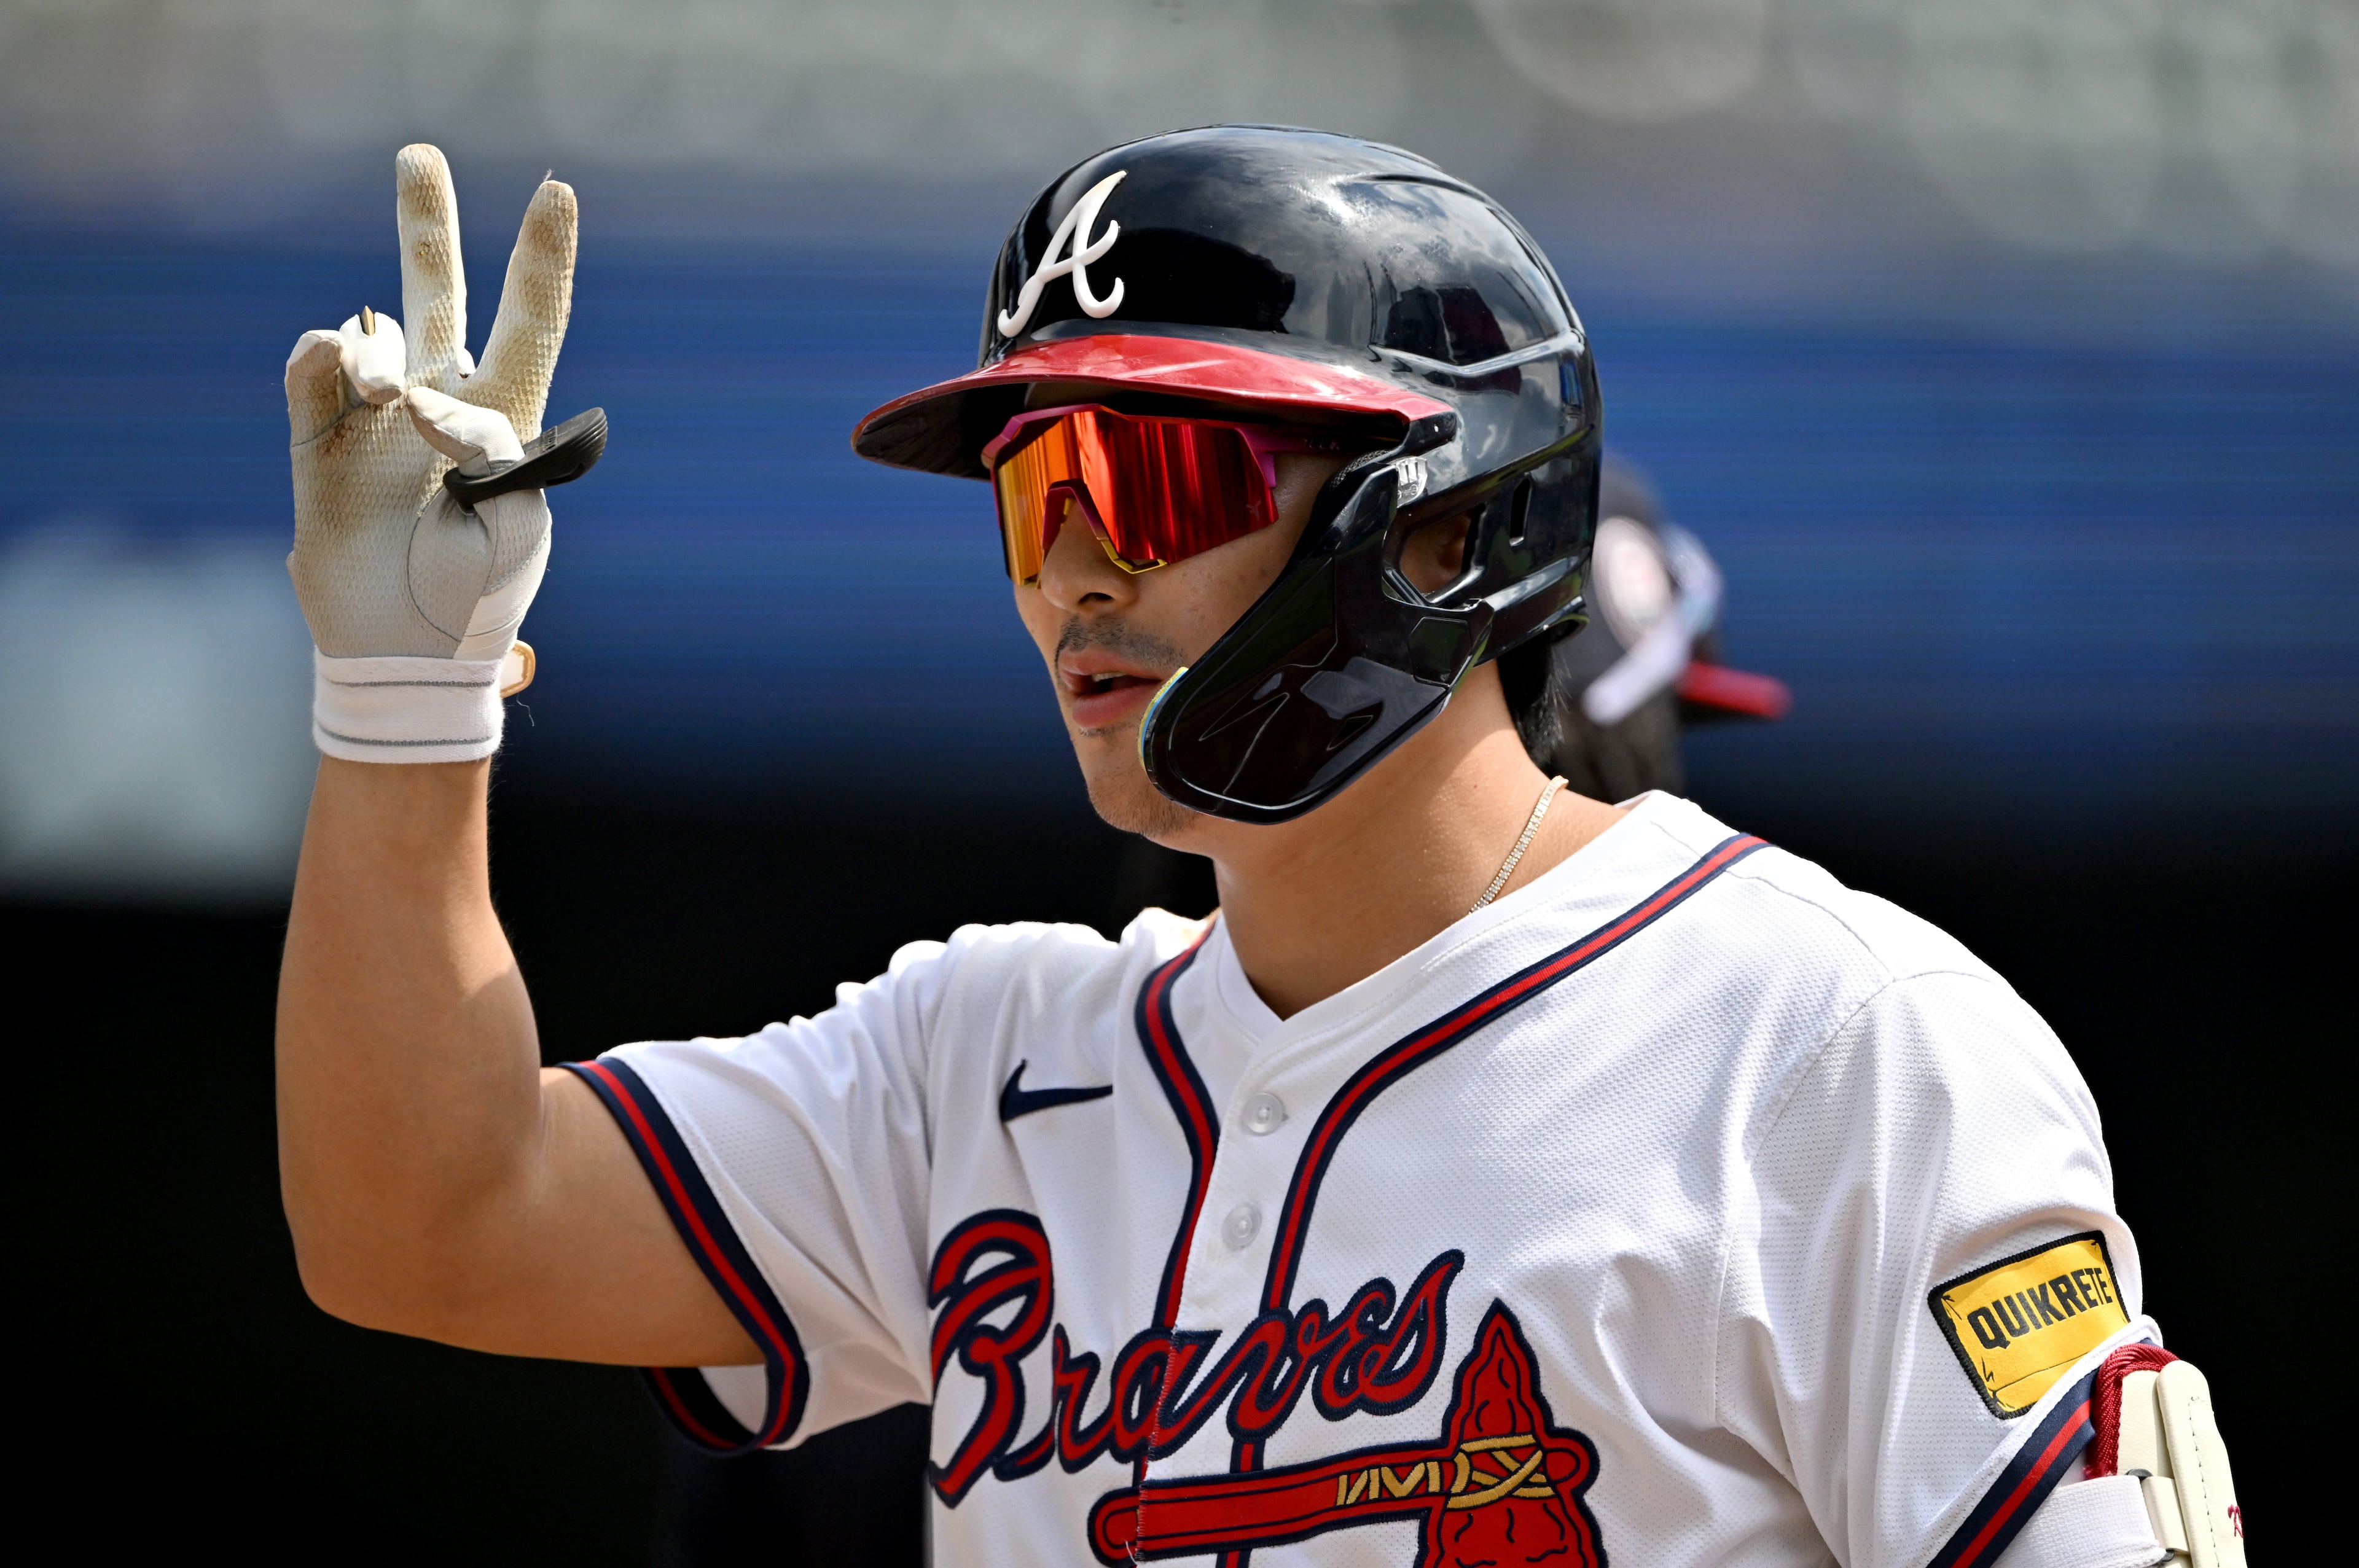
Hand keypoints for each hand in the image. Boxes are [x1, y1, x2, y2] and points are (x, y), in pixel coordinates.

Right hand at [285, 144, 575, 762]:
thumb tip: (417, 395)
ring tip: (391, 402)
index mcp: (505, 420)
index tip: (556, 192)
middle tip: (418, 153)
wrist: (406, 652)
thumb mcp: (514, 519)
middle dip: (425, 223)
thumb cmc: (477, 594)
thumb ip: (486, 443)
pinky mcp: (318, 437)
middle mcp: (438, 402)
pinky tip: (350, 383)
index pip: (530, 322)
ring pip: (372, 330)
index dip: (541, 259)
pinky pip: (317, 365)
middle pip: (437, 293)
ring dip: (382, 352)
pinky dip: (332, 363)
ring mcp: (374, 416)